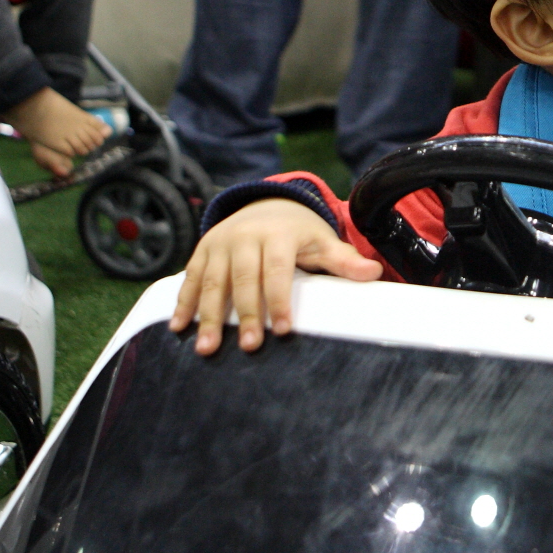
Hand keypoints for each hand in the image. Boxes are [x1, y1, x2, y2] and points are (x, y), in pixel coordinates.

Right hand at [170, 198, 381, 354]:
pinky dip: (184, 303)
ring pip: (213, 282)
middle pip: (243, 279)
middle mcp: (245, 236)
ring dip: (208, 316)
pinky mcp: (202, 251)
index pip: (278, 270)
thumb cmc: (298, 232)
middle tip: (248, 347)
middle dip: (246, 314)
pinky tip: (179, 328)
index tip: (284, 329)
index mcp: (278, 235)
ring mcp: (220, 243)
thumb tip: (373, 273)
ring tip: (206, 347)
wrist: (265, 205)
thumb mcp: (321, 241)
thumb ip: (344, 260)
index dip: (280, 299)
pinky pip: (191, 279)